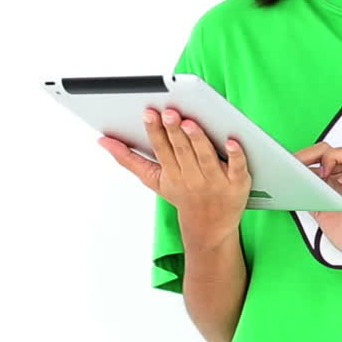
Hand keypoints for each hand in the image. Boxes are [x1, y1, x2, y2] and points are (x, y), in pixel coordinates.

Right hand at [99, 108, 250, 252]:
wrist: (210, 229)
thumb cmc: (182, 195)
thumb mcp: (154, 180)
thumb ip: (129, 159)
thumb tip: (103, 140)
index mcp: (171, 174)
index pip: (161, 149)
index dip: (154, 130)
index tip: (149, 112)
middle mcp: (192, 178)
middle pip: (181, 150)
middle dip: (173, 131)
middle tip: (168, 112)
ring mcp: (216, 181)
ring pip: (205, 156)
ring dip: (197, 140)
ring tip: (189, 122)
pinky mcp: (238, 182)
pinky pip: (237, 166)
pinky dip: (235, 154)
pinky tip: (232, 140)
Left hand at [294, 142, 341, 272]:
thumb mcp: (320, 214)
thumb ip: (308, 198)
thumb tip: (290, 188)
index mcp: (333, 181)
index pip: (320, 156)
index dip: (305, 154)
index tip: (289, 161)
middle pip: (335, 150)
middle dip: (316, 153)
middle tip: (303, 165)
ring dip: (336, 157)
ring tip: (325, 172)